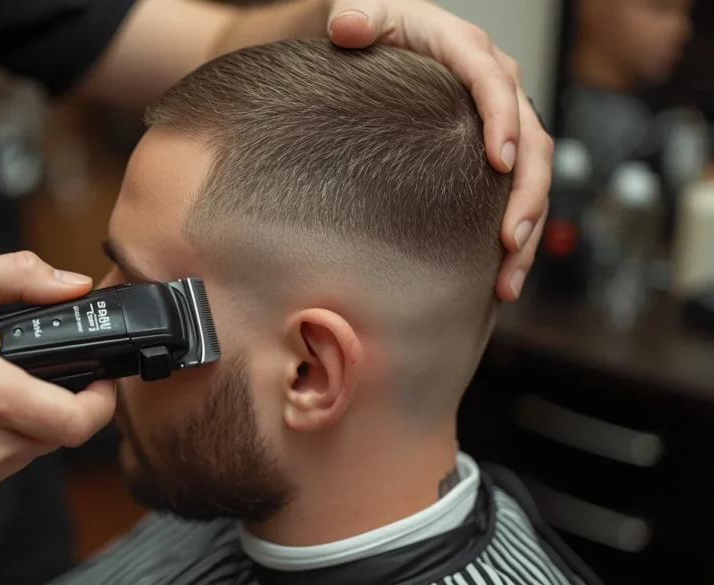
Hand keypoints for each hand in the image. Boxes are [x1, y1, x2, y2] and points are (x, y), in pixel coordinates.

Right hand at [0, 252, 115, 505]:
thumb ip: (18, 276)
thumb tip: (73, 284)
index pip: (78, 421)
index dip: (102, 401)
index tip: (102, 380)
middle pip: (58, 435)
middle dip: (64, 404)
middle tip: (47, 375)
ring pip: (32, 453)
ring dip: (31, 424)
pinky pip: (1, 469)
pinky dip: (0, 443)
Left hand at [324, 0, 553, 299]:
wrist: (381, 39)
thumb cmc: (374, 27)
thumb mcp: (364, 12)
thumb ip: (360, 17)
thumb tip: (346, 25)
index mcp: (467, 50)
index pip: (496, 83)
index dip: (503, 121)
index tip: (498, 161)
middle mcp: (497, 83)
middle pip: (532, 142)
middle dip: (527, 195)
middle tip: (510, 241)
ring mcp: (502, 120)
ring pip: (534, 176)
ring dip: (528, 230)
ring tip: (508, 280)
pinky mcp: (495, 149)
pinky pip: (518, 192)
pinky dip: (516, 236)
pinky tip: (499, 279)